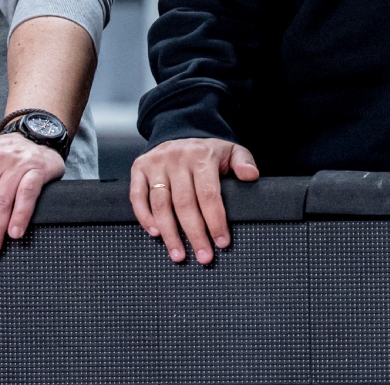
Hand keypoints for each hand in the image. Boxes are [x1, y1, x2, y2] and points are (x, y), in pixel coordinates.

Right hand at [129, 137, 258, 264]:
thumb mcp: (231, 151)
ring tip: (179, 255)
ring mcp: (156, 163)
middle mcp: (177, 158)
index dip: (215, 220)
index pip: (209, 194)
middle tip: (204, 256)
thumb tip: (251, 175)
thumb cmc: (208, 152)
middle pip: (184, 203)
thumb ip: (244, 162)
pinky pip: (137, 196)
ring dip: (170, 233)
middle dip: (195, 234)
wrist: (180, 133)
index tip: (222, 242)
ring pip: (161, 204)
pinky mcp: (140, 167)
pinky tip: (156, 233)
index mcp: (202, 156)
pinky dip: (144, 216)